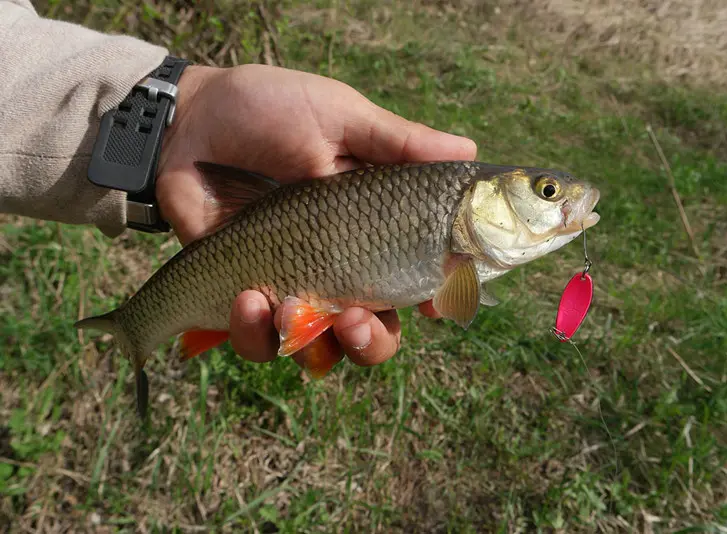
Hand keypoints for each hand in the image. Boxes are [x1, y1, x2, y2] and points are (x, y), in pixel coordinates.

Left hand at [155, 64, 476, 370]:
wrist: (189, 122)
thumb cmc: (271, 110)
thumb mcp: (341, 118)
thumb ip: (400, 144)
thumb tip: (470, 151)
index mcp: (372, 230)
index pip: (417, 279)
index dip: (433, 300)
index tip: (434, 304)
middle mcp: (338, 268)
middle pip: (374, 334)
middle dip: (371, 342)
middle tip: (355, 321)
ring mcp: (290, 286)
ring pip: (319, 353)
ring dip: (312, 345)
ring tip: (287, 306)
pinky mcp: (241, 298)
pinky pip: (258, 342)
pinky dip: (256, 332)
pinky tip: (248, 297)